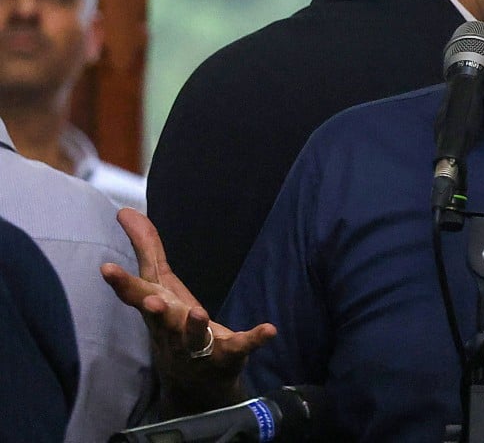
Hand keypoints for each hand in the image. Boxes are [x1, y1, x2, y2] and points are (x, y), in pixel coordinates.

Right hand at [101, 208, 276, 414]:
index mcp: (157, 310)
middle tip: (150, 301)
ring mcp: (199, 346)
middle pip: (160, 320)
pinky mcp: (228, 355)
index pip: (135, 296)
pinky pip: (241, 346)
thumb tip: (125, 210)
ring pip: (194, 337)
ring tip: (198, 313)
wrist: (194, 382)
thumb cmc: (172, 323)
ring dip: (195, 326)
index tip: (106, 268)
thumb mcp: (160, 284)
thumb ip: (147, 248)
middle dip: (154, 311)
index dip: (121, 283)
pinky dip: (255, 338)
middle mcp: (172, 331)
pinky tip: (269, 329)